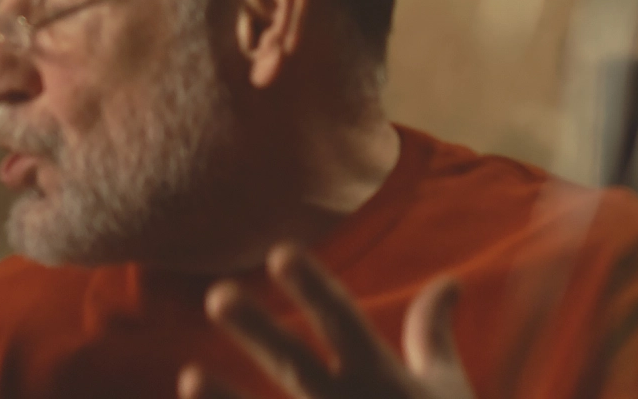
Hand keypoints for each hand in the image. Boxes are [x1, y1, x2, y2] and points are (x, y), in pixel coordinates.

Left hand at [179, 245, 473, 398]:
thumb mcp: (445, 390)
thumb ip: (432, 334)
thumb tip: (449, 281)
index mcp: (383, 381)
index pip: (343, 324)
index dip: (313, 290)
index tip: (280, 252)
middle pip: (297, 367)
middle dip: (261, 333)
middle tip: (217, 295)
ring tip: (188, 375)